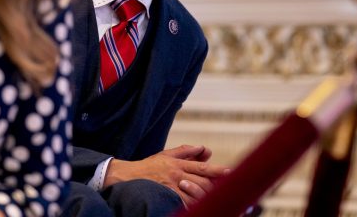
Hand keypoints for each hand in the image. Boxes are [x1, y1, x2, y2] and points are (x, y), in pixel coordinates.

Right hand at [104, 144, 230, 206]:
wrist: (127, 176)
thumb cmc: (149, 167)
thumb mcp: (167, 155)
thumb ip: (186, 151)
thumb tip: (205, 149)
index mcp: (179, 163)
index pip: (202, 167)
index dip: (217, 171)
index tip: (230, 172)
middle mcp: (177, 174)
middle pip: (201, 181)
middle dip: (215, 185)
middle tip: (228, 188)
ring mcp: (171, 186)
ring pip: (194, 191)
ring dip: (205, 196)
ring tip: (217, 199)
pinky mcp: (165, 195)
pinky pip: (182, 201)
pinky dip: (191, 204)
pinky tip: (198, 206)